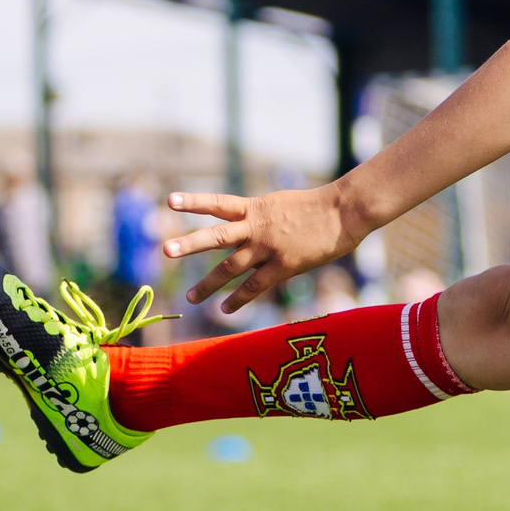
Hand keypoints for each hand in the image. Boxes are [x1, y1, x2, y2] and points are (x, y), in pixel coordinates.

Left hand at [164, 185, 359, 311]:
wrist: (343, 212)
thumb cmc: (315, 207)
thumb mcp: (280, 203)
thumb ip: (258, 215)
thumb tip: (243, 222)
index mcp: (255, 208)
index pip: (218, 203)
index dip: (193, 201)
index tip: (169, 200)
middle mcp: (256, 227)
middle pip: (216, 236)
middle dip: (190, 244)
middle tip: (165, 250)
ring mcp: (268, 248)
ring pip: (231, 267)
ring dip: (208, 284)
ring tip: (190, 298)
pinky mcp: (284, 266)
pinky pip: (255, 286)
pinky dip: (238, 300)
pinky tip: (224, 310)